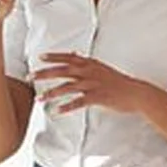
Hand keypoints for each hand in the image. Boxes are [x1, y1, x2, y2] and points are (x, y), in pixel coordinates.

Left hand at [33, 53, 148, 116]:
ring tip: (39, 98)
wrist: (136, 93)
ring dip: (51, 93)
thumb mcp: (102, 68)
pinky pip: (79, 102)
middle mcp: (90, 72)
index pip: (69, 57)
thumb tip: (75, 55)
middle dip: (44, 73)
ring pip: (68, 87)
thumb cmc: (118, 82)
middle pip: (63, 71)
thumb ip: (87, 63)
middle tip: (30, 77)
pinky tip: (57, 111)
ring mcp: (94, 84)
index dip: (54, 57)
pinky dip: (67, 106)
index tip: (40, 58)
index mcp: (91, 64)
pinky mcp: (98, 97)